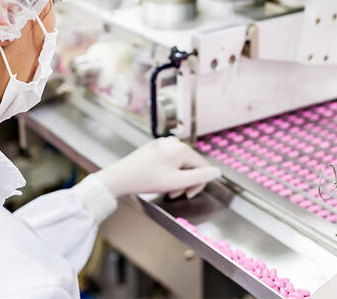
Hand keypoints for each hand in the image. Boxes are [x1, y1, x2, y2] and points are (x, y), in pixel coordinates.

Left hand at [94, 136, 220, 198]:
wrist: (120, 177)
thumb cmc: (145, 179)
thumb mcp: (176, 182)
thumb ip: (199, 177)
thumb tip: (217, 172)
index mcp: (181, 148)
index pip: (203, 166)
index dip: (199, 184)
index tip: (188, 195)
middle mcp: (173, 142)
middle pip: (191, 164)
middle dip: (186, 181)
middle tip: (175, 194)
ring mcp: (163, 143)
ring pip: (180, 164)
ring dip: (177, 179)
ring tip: (166, 189)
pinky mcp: (155, 148)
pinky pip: (170, 161)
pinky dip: (169, 173)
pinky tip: (159, 180)